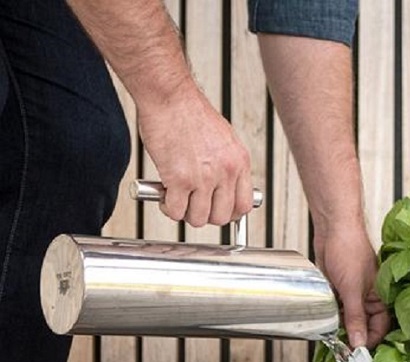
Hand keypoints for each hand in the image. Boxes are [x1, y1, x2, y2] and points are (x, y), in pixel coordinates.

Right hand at [137, 83, 252, 226]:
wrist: (169, 95)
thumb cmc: (189, 112)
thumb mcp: (224, 139)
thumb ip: (228, 165)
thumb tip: (225, 187)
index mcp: (239, 162)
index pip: (244, 205)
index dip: (229, 213)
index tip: (218, 210)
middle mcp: (225, 171)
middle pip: (221, 216)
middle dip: (205, 215)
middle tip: (193, 205)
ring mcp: (203, 177)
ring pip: (198, 218)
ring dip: (185, 213)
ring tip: (177, 199)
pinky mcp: (179, 179)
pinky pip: (176, 210)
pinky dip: (169, 208)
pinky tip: (165, 196)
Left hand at [314, 225, 389, 349]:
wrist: (332, 228)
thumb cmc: (350, 247)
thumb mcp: (352, 289)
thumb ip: (355, 318)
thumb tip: (358, 342)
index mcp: (381, 296)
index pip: (380, 328)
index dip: (370, 342)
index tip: (357, 353)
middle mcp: (369, 297)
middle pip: (364, 326)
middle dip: (355, 337)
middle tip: (343, 349)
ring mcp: (353, 294)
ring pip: (349, 319)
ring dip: (341, 327)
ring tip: (333, 335)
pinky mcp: (339, 290)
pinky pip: (337, 310)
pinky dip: (332, 316)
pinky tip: (326, 319)